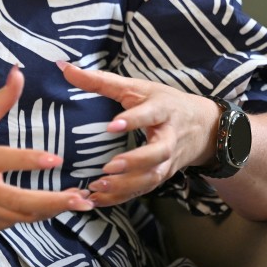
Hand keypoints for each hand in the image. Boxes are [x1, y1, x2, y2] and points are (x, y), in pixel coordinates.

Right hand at [0, 67, 93, 230]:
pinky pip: (14, 223)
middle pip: (19, 201)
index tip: (56, 159)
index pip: (4, 160)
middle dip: (52, 201)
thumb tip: (18, 73)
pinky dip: (35, 216)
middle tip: (80, 197)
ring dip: (51, 210)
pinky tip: (55, 208)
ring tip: (79, 203)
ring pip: (21, 216)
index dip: (30, 161)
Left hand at [57, 61, 219, 207]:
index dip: (133, 120)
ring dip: (126, 184)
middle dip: (135, 161)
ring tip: (98, 186)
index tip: (111, 126)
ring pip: (152, 177)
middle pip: (158, 153)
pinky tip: (98, 198)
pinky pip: (143, 190)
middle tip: (109, 167)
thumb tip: (63, 67)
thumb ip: (100, 81)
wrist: (203, 127)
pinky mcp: (162, 176)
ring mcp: (168, 161)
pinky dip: (122, 197)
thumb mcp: (136, 87)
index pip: (150, 114)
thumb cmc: (164, 103)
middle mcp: (169, 138)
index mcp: (162, 110)